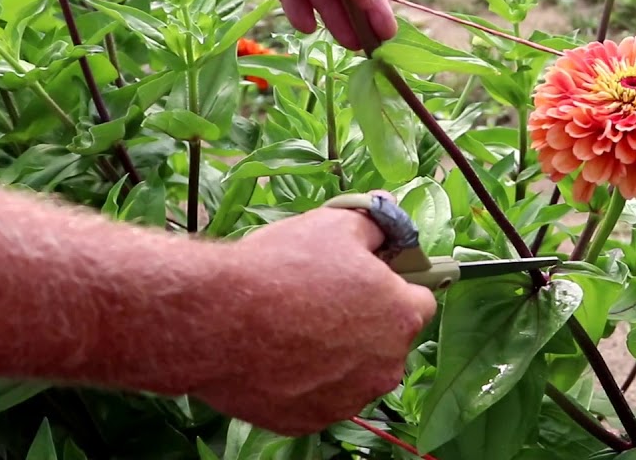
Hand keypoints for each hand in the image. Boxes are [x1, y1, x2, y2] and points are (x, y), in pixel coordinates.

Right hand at [193, 192, 437, 435]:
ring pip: (355, 372)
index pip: (420, 300)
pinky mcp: (310, 420)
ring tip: (296, 326)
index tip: (368, 277)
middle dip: (366, 321)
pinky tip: (279, 355)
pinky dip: (306, 380)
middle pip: (388, 340)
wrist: (215, 319)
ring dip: (338, 354)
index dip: (394, 284)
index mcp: (402, 316)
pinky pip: (319, 396)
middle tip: (324, 298)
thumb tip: (387, 214)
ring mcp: (349, 398)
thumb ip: (375, 224)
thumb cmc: (281, 268)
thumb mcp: (335, 225)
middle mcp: (386, 365)